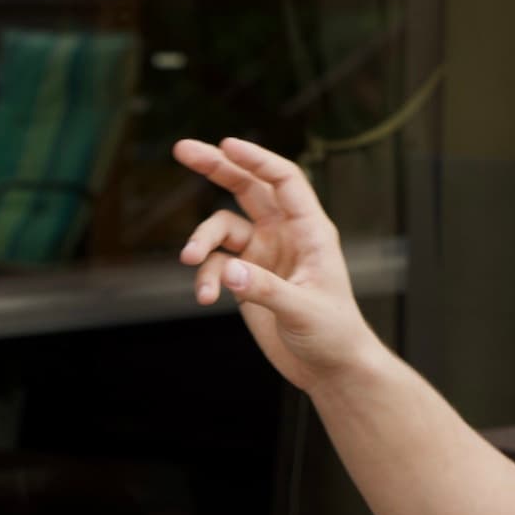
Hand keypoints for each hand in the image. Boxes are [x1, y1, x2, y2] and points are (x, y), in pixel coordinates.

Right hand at [175, 137, 382, 392]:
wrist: (329, 369)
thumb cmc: (333, 334)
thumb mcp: (303, 311)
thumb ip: (264, 289)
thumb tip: (226, 270)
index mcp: (311, 230)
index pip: (283, 180)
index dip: (256, 159)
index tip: (225, 145)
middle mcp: (285, 234)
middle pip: (247, 187)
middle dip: (215, 167)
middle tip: (181, 149)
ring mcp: (264, 254)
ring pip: (222, 228)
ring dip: (201, 242)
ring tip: (189, 262)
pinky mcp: (246, 278)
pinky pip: (216, 265)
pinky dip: (205, 278)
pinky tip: (205, 298)